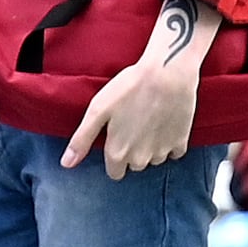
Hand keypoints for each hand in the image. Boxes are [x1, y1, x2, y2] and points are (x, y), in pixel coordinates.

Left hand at [65, 15, 211, 174]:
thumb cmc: (129, 88)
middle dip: (133, 151)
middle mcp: (140, 159)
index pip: (115, 172)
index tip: (117, 137)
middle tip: (133, 124)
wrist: (167, 74)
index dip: (114, 156)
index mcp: (118, 153)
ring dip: (151, 146)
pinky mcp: (181, 142)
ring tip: (149, 120)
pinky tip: (165, 123)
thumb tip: (66, 164)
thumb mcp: (98, 110)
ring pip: (153, 159)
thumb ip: (81, 140)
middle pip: (134, 165)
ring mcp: (162, 152)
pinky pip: (173, 152)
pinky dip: (170, 141)